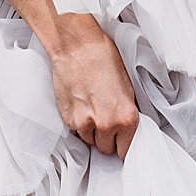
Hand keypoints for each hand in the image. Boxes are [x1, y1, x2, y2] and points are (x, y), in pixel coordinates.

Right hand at [45, 12, 139, 158]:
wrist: (78, 47)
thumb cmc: (104, 58)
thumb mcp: (128, 86)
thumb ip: (127, 111)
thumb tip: (126, 127)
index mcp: (126, 117)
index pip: (126, 149)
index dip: (123, 145)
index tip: (121, 143)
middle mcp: (106, 124)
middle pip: (106, 148)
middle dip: (107, 139)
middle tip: (107, 123)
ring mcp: (84, 123)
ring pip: (89, 141)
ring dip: (92, 132)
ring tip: (93, 111)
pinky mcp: (67, 119)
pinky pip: (76, 131)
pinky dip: (79, 124)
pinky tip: (82, 107)